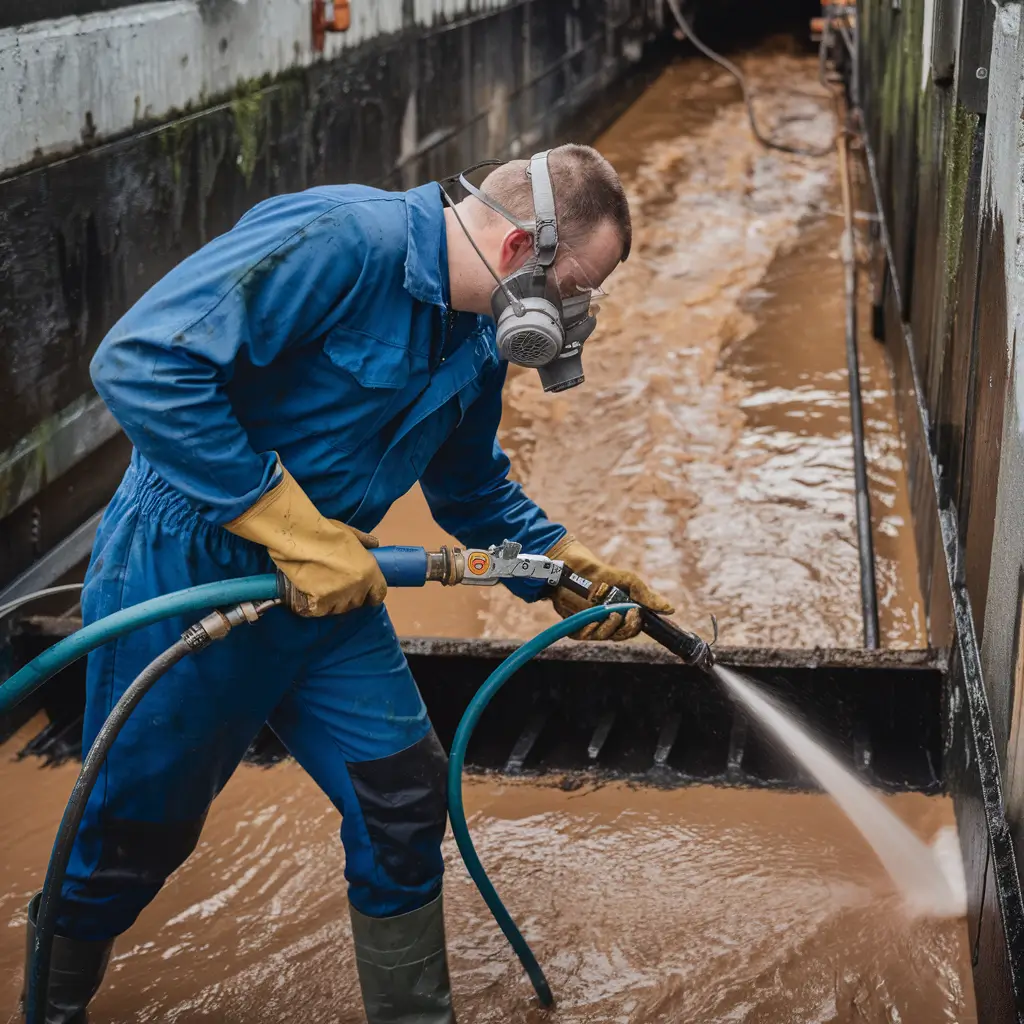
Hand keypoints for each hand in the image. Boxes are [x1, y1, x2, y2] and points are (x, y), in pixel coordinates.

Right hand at [225, 460, 386, 615]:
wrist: (301, 539)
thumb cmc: (327, 532)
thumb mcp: (352, 533)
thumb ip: (364, 542)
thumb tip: (373, 545)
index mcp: (370, 572)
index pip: (379, 594)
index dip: (372, 594)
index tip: (366, 591)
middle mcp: (357, 588)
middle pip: (357, 602)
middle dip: (350, 595)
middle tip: (338, 584)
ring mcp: (338, 598)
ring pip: (339, 608)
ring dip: (333, 601)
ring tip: (322, 588)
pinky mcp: (318, 603)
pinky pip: (320, 611)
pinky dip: (315, 606)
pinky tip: (310, 594)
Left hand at [546, 534, 673, 640]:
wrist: (574, 567)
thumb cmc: (602, 574)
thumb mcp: (627, 581)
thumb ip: (646, 596)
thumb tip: (670, 609)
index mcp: (622, 615)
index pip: (633, 629)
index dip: (635, 624)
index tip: (635, 612)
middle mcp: (608, 623)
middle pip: (620, 635)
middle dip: (623, 626)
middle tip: (622, 612)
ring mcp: (592, 626)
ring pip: (603, 636)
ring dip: (608, 627)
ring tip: (609, 612)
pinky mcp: (575, 626)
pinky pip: (584, 635)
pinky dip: (589, 630)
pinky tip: (591, 621)